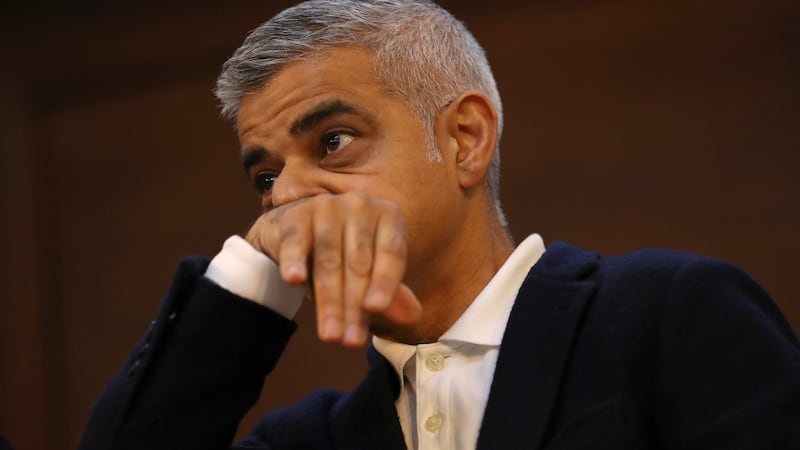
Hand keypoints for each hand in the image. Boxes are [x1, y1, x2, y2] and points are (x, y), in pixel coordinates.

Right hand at [245, 192, 421, 346]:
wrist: (299, 236)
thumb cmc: (346, 257)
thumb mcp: (373, 275)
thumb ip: (392, 296)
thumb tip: (412, 317)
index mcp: (389, 216)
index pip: (392, 253)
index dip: (385, 282)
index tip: (377, 309)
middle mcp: (360, 206)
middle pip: (359, 263)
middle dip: (353, 306)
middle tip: (349, 341)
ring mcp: (326, 207)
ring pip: (329, 261)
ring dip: (328, 301)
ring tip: (330, 335)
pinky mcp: (295, 217)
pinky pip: (296, 242)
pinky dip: (294, 261)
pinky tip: (294, 280)